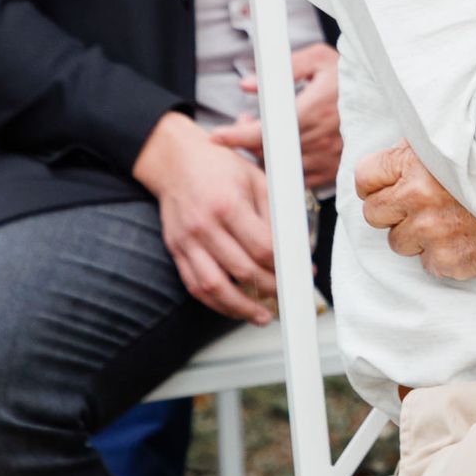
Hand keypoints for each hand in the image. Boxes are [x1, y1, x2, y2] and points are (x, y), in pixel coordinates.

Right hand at [134, 112, 276, 322]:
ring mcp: (187, 241)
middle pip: (243, 270)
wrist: (174, 160)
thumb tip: (293, 243)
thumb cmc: (217, 165)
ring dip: (241, 307)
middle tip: (288, 293)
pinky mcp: (176, 250)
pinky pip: (194, 285)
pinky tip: (233, 307)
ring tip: (262, 315)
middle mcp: (205, 226)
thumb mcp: (255, 177)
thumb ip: (274, 211)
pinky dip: (215, 302)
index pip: (262, 248)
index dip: (286, 265)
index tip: (301, 271)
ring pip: (215, 287)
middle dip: (271, 287)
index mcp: (228, 205)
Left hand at [212, 42, 342, 188]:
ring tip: (268, 132)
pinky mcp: (334, 169)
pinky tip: (287, 148)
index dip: (236, 135)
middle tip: (247, 120)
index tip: (216, 137)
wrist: (388, 97)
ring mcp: (327, 157)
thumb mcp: (321, 59)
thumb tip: (248, 84)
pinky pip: (299, 178)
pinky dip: (286, 166)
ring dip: (266, 152)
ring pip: (281, 166)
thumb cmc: (353, 76)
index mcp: (313, 109)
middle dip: (248, 139)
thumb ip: (284, 69)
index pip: (264, 131)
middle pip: (267, 151)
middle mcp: (320, 138)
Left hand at [353, 140, 475, 279]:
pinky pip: (428, 263)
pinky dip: (443, 253)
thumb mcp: (454, 134)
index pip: (365, 177)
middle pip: (374, 214)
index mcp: (414, 162)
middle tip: (418, 204)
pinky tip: (465, 236)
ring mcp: (432, 232)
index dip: (378, 181)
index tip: (392, 183)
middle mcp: (418, 197)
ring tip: (446, 219)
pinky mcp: (450, 259)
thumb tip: (392, 156)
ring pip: (398, 242)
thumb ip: (419, 146)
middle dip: (393, 210)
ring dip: (417, 234)